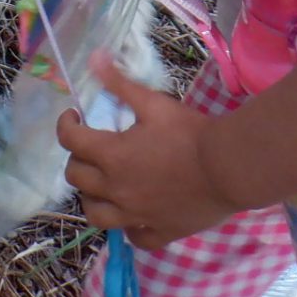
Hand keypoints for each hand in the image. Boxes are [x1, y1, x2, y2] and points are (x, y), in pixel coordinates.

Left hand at [57, 54, 240, 248]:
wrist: (230, 167)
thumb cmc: (191, 133)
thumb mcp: (154, 103)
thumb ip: (120, 84)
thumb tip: (94, 58)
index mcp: (111, 156)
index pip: (70, 140)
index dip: (66, 124)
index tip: (74, 116)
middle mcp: (116, 189)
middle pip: (76, 178)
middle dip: (77, 158)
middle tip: (90, 148)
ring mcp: (136, 215)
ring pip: (95, 215)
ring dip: (91, 198)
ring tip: (101, 186)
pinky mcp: (159, 232)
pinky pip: (134, 238)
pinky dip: (129, 229)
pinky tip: (134, 217)